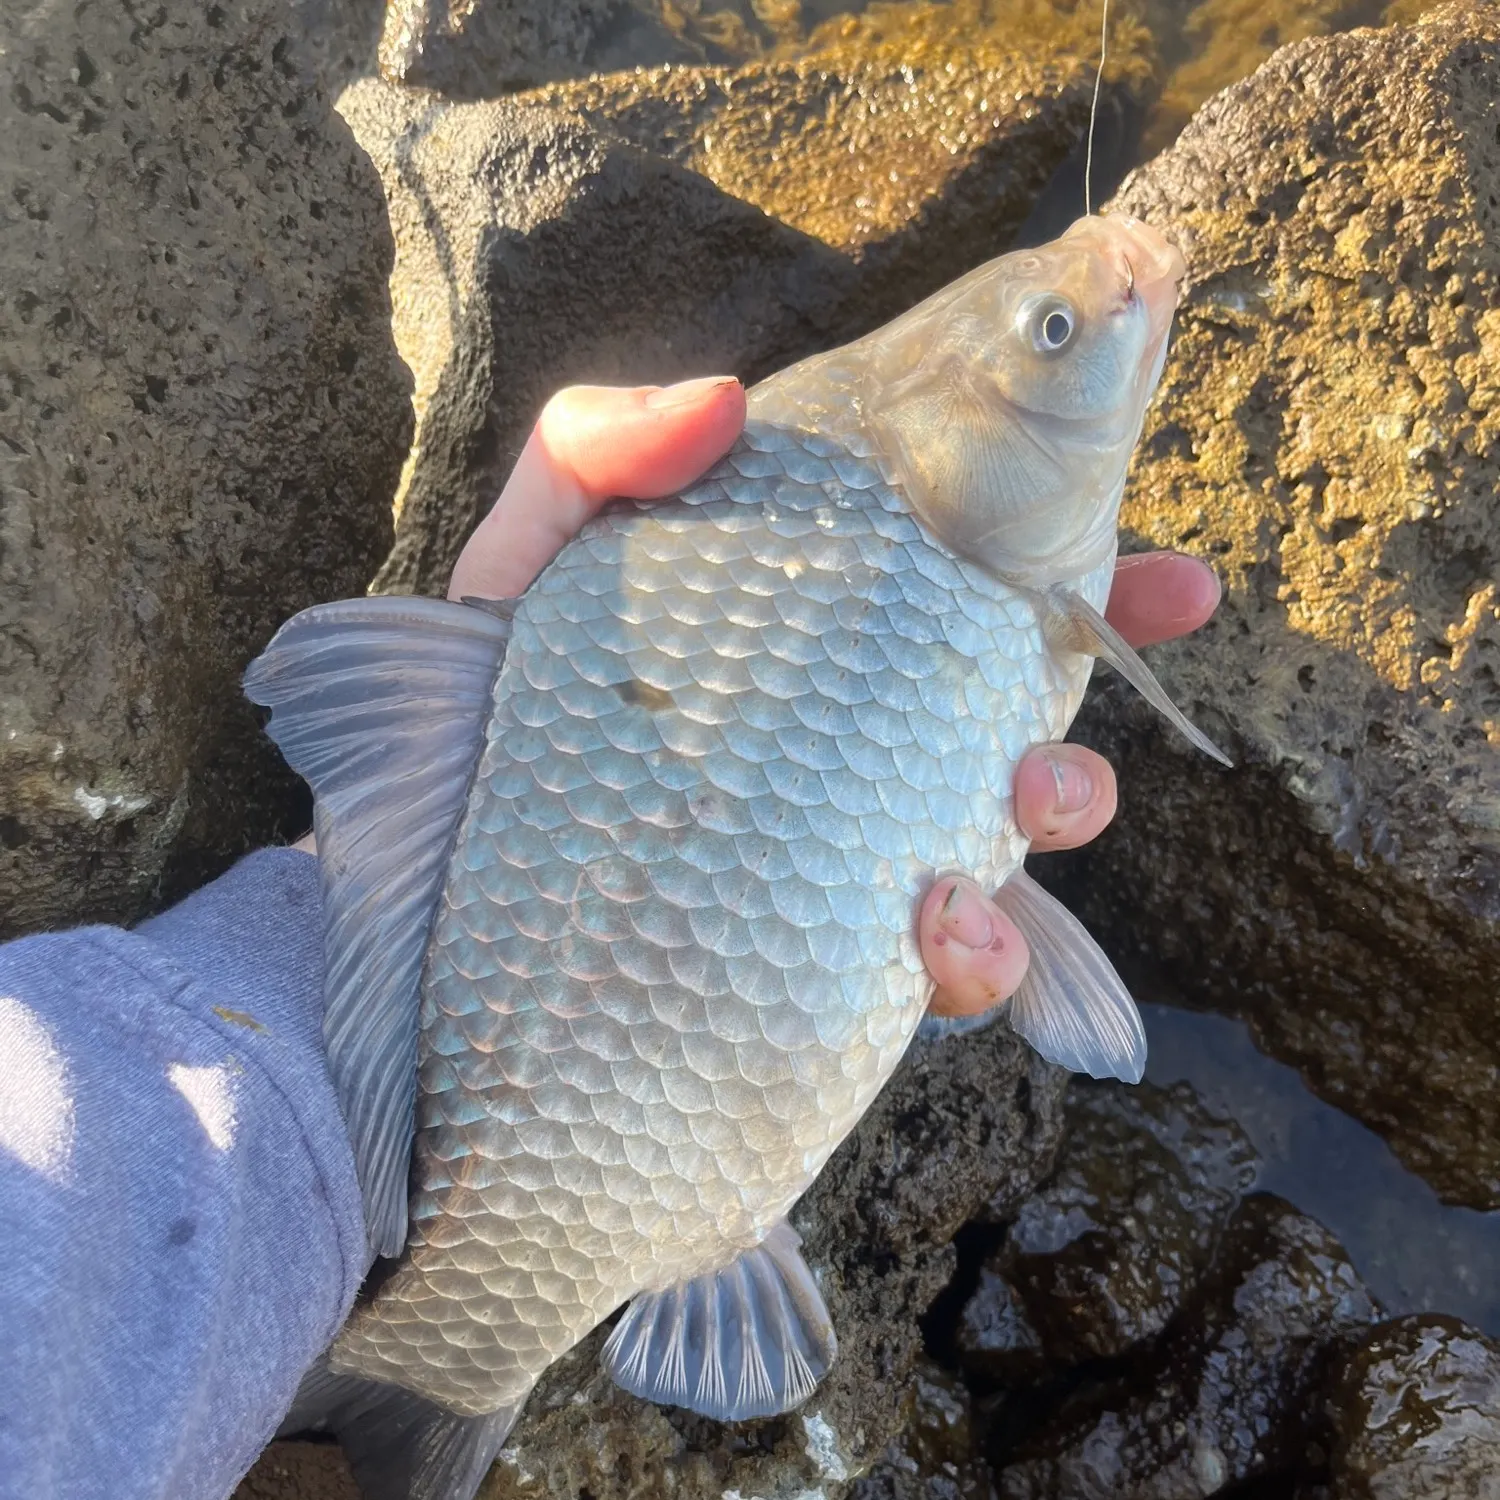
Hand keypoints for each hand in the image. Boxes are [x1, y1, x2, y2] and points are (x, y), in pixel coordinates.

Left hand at [448, 379, 1218, 1020]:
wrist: (420, 903)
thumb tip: (719, 398)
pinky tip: (943, 934)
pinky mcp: (821, 967)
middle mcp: (839, 759)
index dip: (1083, 589)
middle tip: (1089, 734)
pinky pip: (935, 972)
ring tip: (1023, 813)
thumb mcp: (524, 568)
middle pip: (1010, 737)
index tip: (1171, 577)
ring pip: (997, 855)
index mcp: (808, 654)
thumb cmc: (476, 726)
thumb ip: (594, 458)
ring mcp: (838, 867)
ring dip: (1045, 833)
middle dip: (1085, 730)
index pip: (967, 608)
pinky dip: (971, 958)